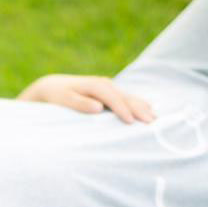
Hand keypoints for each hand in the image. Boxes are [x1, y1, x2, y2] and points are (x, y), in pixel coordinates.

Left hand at [17, 74, 154, 123]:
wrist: (52, 87)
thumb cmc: (56, 96)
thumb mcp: (64, 100)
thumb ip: (80, 103)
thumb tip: (98, 108)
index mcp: (94, 85)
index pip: (111, 98)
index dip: (121, 109)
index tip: (130, 122)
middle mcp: (104, 84)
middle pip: (125, 97)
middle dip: (138, 109)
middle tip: (152, 122)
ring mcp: (108, 87)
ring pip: (128, 97)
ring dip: (142, 106)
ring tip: (154, 118)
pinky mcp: (109, 93)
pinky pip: (126, 98)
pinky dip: (137, 104)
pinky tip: (148, 109)